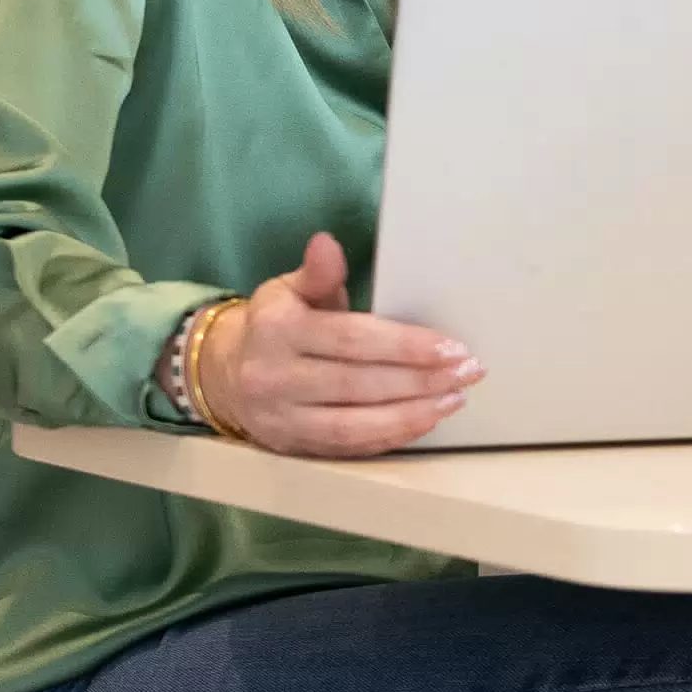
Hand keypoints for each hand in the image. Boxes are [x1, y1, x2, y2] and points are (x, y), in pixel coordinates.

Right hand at [193, 232, 481, 456]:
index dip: (405, 345)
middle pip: (358, 384)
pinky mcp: (290, 447)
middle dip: (420, 381)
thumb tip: (327, 243)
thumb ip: (319, 273)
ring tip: (454, 400)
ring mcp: (280, 419)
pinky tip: (423, 421)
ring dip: (411, 415)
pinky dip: (388, 437)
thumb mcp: (289, 289)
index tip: (452, 347)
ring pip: (353, 425)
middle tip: (468, 373)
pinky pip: (346, 448)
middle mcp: (273, 378)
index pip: (352, 339)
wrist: (223, 374)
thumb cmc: (275, 324)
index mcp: (277, 331)